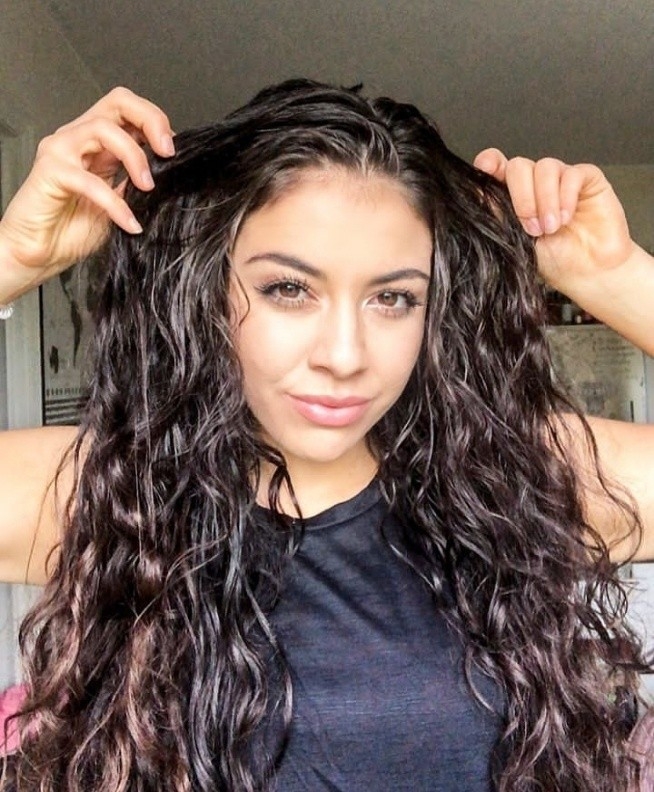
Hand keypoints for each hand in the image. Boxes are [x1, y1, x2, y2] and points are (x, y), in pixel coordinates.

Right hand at [0, 87, 174, 299]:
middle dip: (150, 120)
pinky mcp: (49, 172)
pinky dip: (115, 203)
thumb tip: (172, 178)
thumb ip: (138, 185)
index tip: (174, 153)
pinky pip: (88, 179)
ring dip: (134, 156)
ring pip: (103, 129)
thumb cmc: (73, 231)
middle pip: (118, 102)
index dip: (156, 122)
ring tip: (148, 188)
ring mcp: (61, 151)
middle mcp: (79, 138)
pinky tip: (129, 223)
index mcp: (99, 144)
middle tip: (168, 152)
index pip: (129, 110)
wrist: (38, 255)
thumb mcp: (121, 204)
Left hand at [473, 149, 634, 291]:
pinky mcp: (588, 179)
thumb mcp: (517, 241)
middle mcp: (536, 183)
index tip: (485, 168)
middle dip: (522, 197)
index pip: (497, 167)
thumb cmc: (553, 260)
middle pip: (519, 166)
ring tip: (550, 228)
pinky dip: (566, 195)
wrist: (586, 274)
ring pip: (545, 167)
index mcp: (514, 195)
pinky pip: (573, 173)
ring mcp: (561, 179)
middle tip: (531, 228)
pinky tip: (566, 217)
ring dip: (545, 199)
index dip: (490, 162)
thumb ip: (499, 216)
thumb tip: (479, 195)